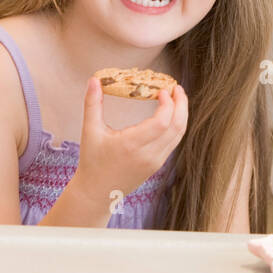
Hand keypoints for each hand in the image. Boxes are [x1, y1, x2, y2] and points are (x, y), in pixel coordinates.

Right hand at [75, 76, 187, 207]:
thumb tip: (94, 79)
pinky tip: (171, 114)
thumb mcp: (90, 131)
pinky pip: (174, 142)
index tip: (163, 90)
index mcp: (131, 145)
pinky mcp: (157, 165)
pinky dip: (177, 125)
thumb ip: (92, 103)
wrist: (96, 193)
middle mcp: (148, 155)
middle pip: (177, 127)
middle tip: (177, 88)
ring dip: (182, 114)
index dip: (168, 104)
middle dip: (181, 105)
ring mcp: (155, 161)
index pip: (162, 123)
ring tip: (177, 97)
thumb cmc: (92, 162)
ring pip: (179, 135)